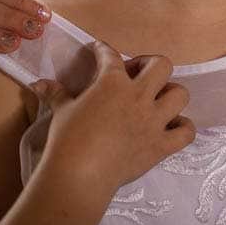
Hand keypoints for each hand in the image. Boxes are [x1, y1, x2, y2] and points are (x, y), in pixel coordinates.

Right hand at [35, 43, 194, 198]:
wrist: (79, 174)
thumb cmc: (67, 140)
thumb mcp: (61, 112)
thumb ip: (56, 94)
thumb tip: (39, 83)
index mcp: (112, 83)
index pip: (111, 56)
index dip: (103, 50)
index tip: (100, 50)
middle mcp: (139, 97)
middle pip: (161, 65)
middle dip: (149, 64)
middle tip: (136, 75)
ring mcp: (154, 121)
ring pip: (180, 94)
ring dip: (170, 94)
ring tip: (156, 101)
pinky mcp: (162, 145)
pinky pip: (186, 132)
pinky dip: (183, 128)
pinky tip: (171, 127)